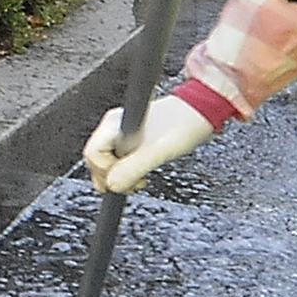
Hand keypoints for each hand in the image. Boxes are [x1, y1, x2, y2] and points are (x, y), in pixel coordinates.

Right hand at [82, 95, 215, 193]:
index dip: (105, 172)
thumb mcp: (158, 151)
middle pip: (96, 160)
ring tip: (140, 180)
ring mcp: (123, 132)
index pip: (92, 154)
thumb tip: (113, 184)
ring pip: (108, 162)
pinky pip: (120, 160)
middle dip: (112, 177)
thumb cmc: (185, 123)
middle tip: (134, 184)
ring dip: (121, 176)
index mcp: (115, 124)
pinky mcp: (133, 139)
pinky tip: (141, 174)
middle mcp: (115, 126)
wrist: (203, 111)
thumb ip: (133, 168)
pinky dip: (128, 171)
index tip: (124, 180)